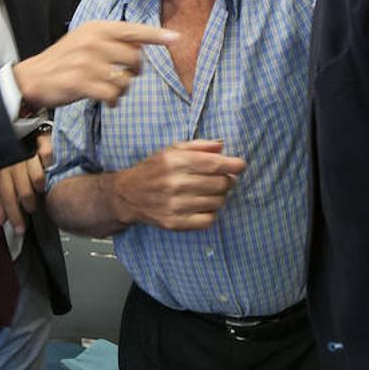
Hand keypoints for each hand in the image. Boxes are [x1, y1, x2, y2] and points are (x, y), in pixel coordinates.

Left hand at [0, 144, 45, 232]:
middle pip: (23, 191)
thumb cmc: (12, 158)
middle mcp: (14, 162)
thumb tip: (0, 221)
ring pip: (37, 178)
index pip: (6, 197)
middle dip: (29, 204)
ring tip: (40, 188)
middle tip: (32, 208)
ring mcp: (28, 152)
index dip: (14, 216)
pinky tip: (49, 167)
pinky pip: (48, 158)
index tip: (20, 230)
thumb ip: (2, 200)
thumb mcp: (3, 178)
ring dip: (40, 186)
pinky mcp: (41, 142)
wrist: (20, 131)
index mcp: (2, 171)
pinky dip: (49, 164)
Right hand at [13, 21, 177, 109]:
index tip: (176, 38)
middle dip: (135, 72)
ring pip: (125, 79)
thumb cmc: (63, 61)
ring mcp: (87, 61)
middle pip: (135, 58)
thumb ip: (111, 40)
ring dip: (122, 89)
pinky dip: (113, 100)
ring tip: (111, 90)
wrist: (32, 78)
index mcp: (96, 28)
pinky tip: (107, 101)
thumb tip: (142, 45)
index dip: (157, 35)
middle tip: (125, 77)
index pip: (133, 30)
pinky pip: (113, 94)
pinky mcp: (81, 82)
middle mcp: (93, 41)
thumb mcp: (85, 40)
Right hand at [112, 139, 246, 230]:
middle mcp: (175, 183)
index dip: (233, 165)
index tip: (240, 165)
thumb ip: (198, 146)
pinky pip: (208, 220)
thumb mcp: (172, 149)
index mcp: (175, 161)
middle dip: (228, 180)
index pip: (214, 164)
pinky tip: (204, 206)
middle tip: (224, 179)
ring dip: (221, 196)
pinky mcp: (174, 223)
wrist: (127, 195)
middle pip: (220, 184)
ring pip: (217, 202)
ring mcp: (175, 205)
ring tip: (212, 192)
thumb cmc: (153, 169)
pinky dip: (212, 212)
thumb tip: (222, 146)